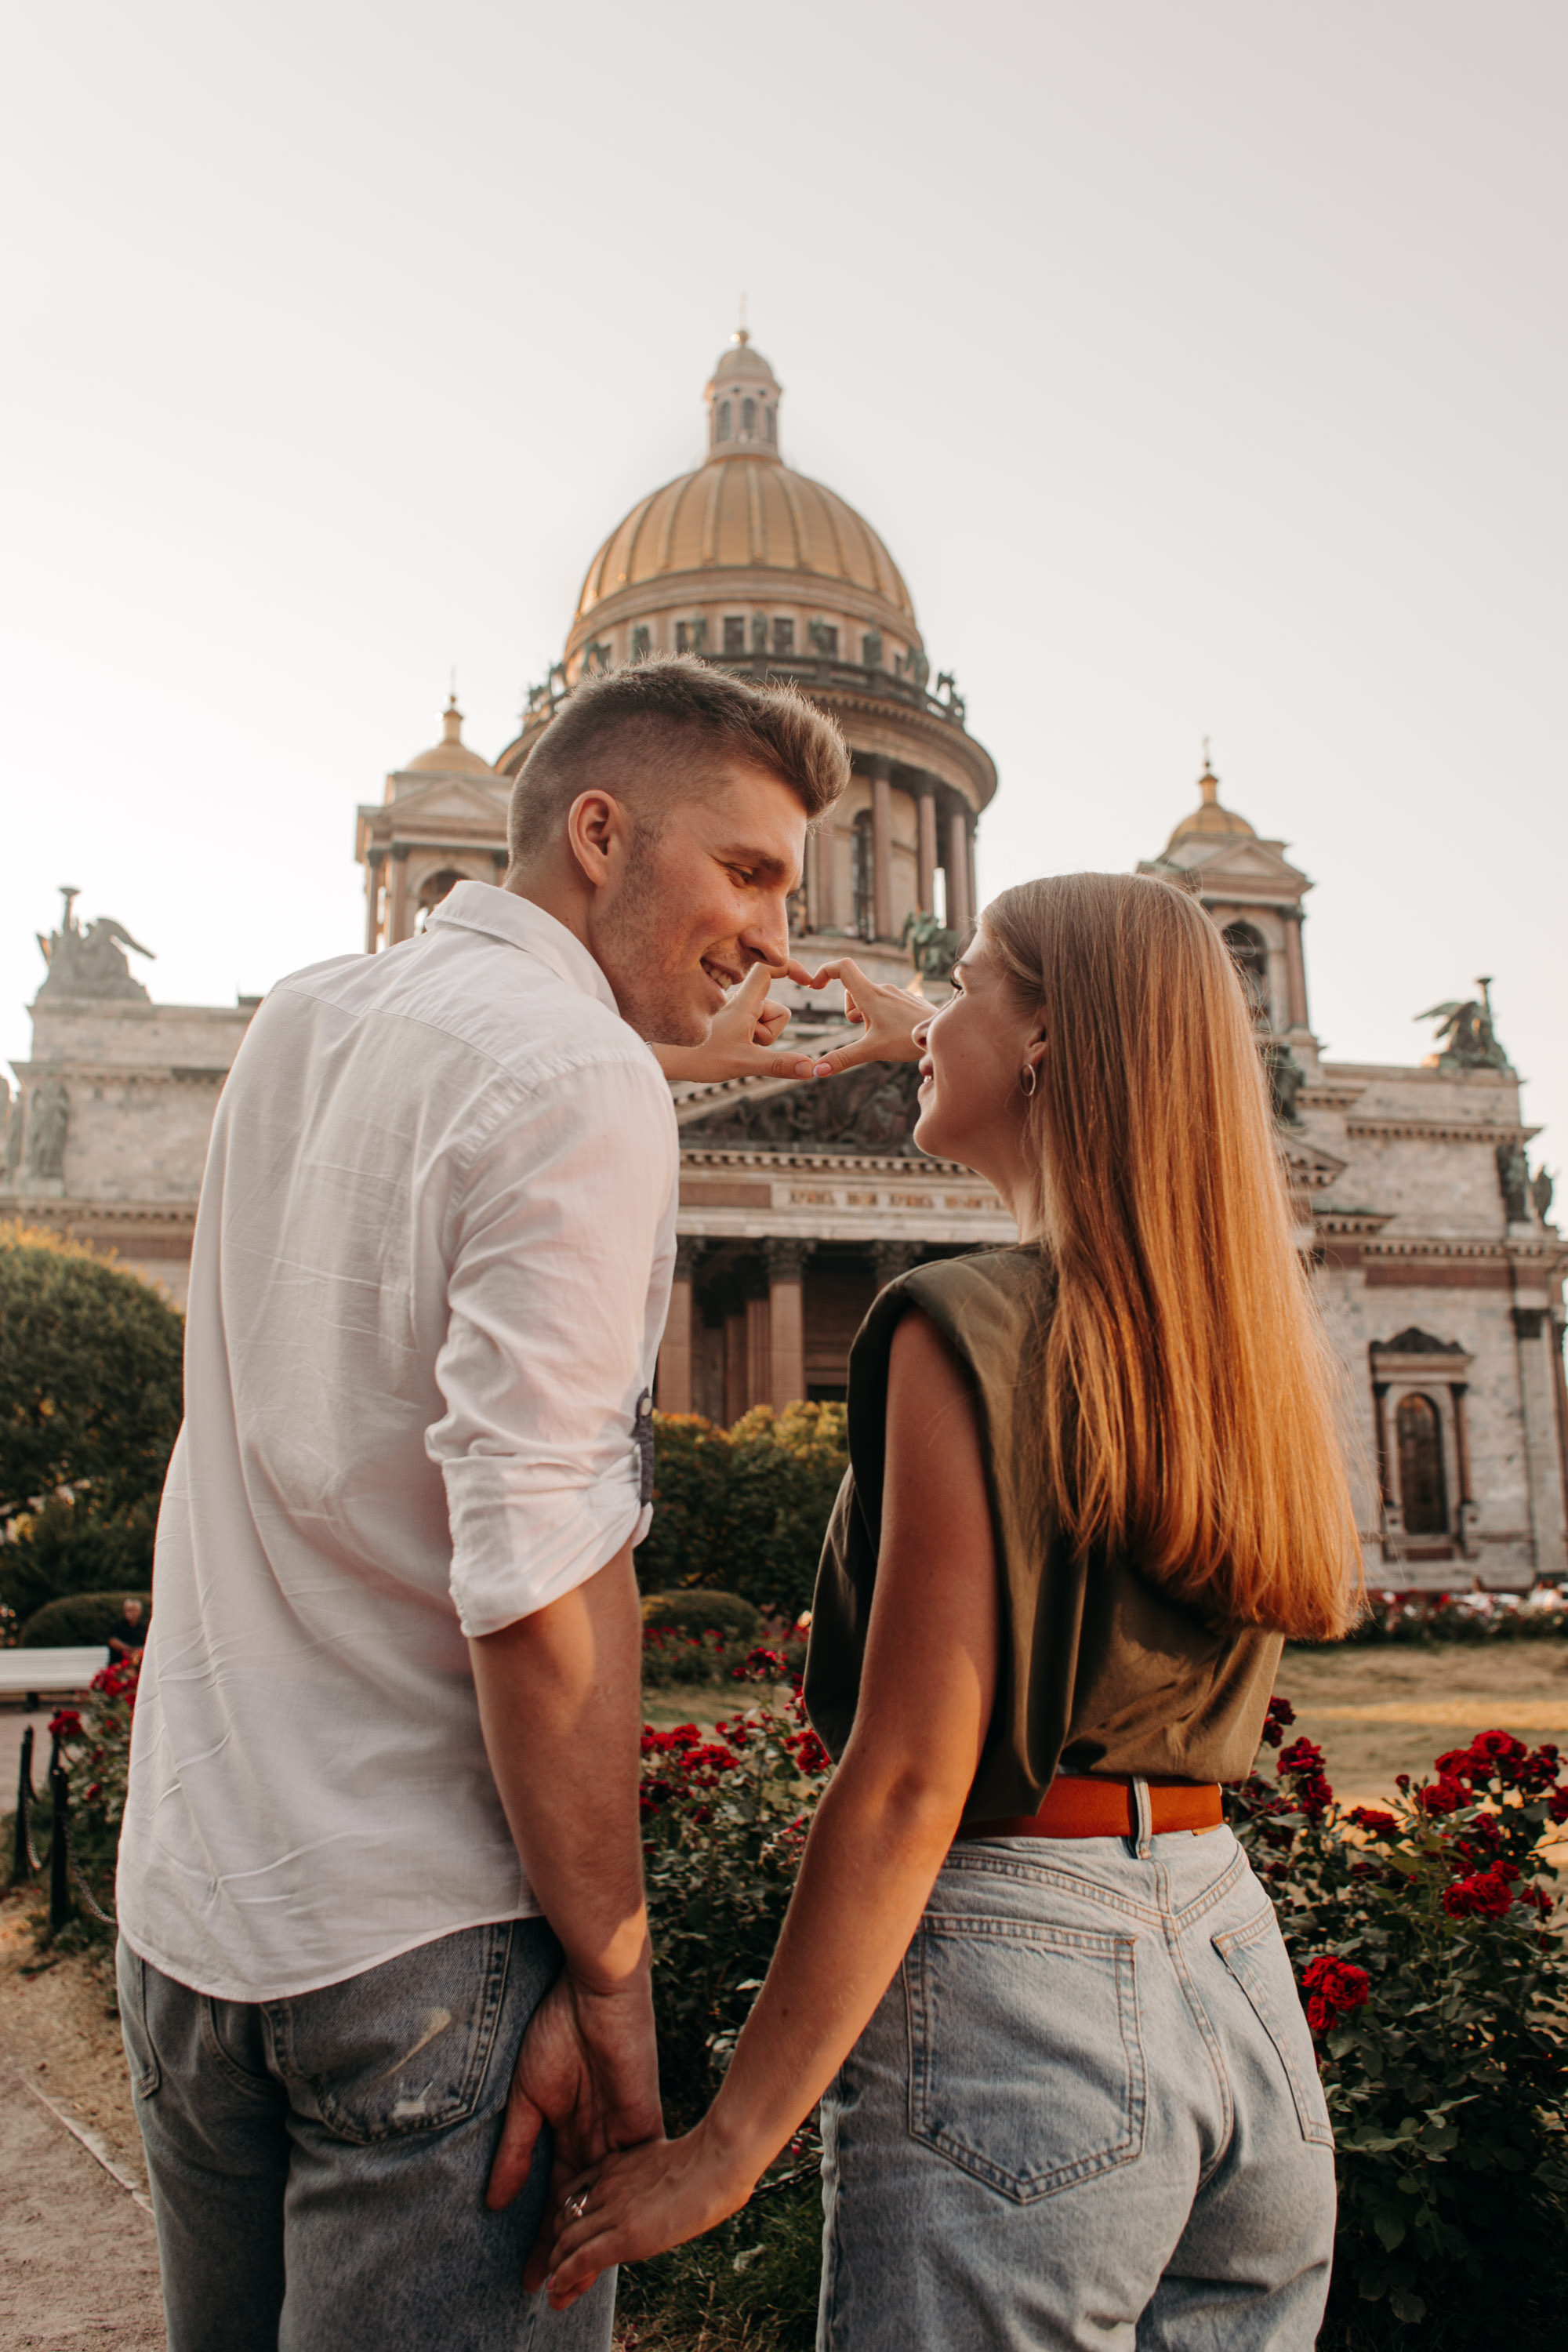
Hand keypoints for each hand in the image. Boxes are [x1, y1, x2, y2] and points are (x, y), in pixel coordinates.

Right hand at [485, 1966, 662, 2288]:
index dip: (541, 2234)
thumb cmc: (558, 2030)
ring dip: (592, 2238)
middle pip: (585, 2207)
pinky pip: (633, 2176)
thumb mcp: (527, 2097)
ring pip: (610, 2200)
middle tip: (548, 2291)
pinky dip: (618, 2206)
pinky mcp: (641, 2125)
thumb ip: (517, 2149)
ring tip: (571, 2280)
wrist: (595, 1991)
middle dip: (567, 2249)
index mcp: (569, 2131)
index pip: (557, 2196)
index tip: (526, 2275)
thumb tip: (496, 2202)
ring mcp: (619, 2135)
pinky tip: (603, 2238)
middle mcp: (596, 2141)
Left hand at [542, 2121, 754, 2310]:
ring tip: (554, 2283)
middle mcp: (607, 2186)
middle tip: (552, 2267)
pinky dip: (565, 2274)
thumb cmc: (704, 2162)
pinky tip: (557, 2286)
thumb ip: (643, 2178)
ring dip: (557, 2264)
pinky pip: (583, 2257)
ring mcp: (614, 2209)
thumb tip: (652, 2196)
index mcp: (615, 2165)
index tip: (563, 2237)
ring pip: (568, 2240)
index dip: (564, 2219)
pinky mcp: (625, 2234)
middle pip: (565, 2219)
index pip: (572, 2194)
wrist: (715, 2163)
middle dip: (555, 2246)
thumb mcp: (661, 2162)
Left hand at [653, 961, 821, 1082]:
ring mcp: (732, 1010)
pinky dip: (748, 1039)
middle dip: (771, 1032)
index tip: (809, 980)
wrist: (664, 1059)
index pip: (771, 968)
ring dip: (757, 1039)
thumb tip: (811, 1069)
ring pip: (764, 1022)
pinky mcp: (725, 1019)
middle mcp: (739, 1000)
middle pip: (777, 1009)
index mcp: (744, 1001)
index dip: (792, 968)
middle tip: (744, 1045)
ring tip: (732, 1048)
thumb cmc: (699, 1057)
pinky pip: (750, 1026)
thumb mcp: (744, 1063)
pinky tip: (727, 1049)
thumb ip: (779, 1065)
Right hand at [800, 957, 928, 1075]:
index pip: (842, 967)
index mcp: (870, 995)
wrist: (943, 1034)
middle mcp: (882, 988)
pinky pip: (885, 1003)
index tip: (815, 986)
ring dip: (867, 1015)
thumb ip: (843, 1059)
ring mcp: (896, 993)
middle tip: (865, 1031)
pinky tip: (896, 1032)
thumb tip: (817, 1070)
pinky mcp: (906, 1000)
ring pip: (869, 999)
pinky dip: (881, 1016)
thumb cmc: (908, 1039)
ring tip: (883, 1034)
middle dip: (850, 1011)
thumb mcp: (872, 1050)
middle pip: (852, 990)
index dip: (824, 971)